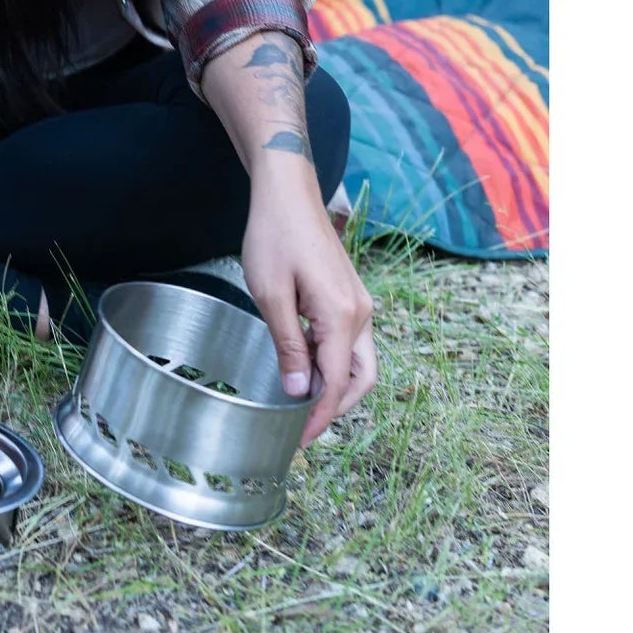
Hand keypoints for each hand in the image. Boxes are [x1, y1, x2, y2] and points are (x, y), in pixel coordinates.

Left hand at [240, 176, 376, 446]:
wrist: (287, 193)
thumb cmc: (274, 236)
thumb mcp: (271, 295)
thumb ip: (287, 346)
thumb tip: (299, 392)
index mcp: (342, 315)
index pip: (336, 383)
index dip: (319, 416)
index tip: (298, 439)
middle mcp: (361, 312)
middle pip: (361, 379)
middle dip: (337, 408)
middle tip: (302, 427)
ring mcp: (359, 303)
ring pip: (359, 362)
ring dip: (336, 386)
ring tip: (301, 402)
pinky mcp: (350, 296)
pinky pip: (350, 341)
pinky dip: (333, 362)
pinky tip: (304, 366)